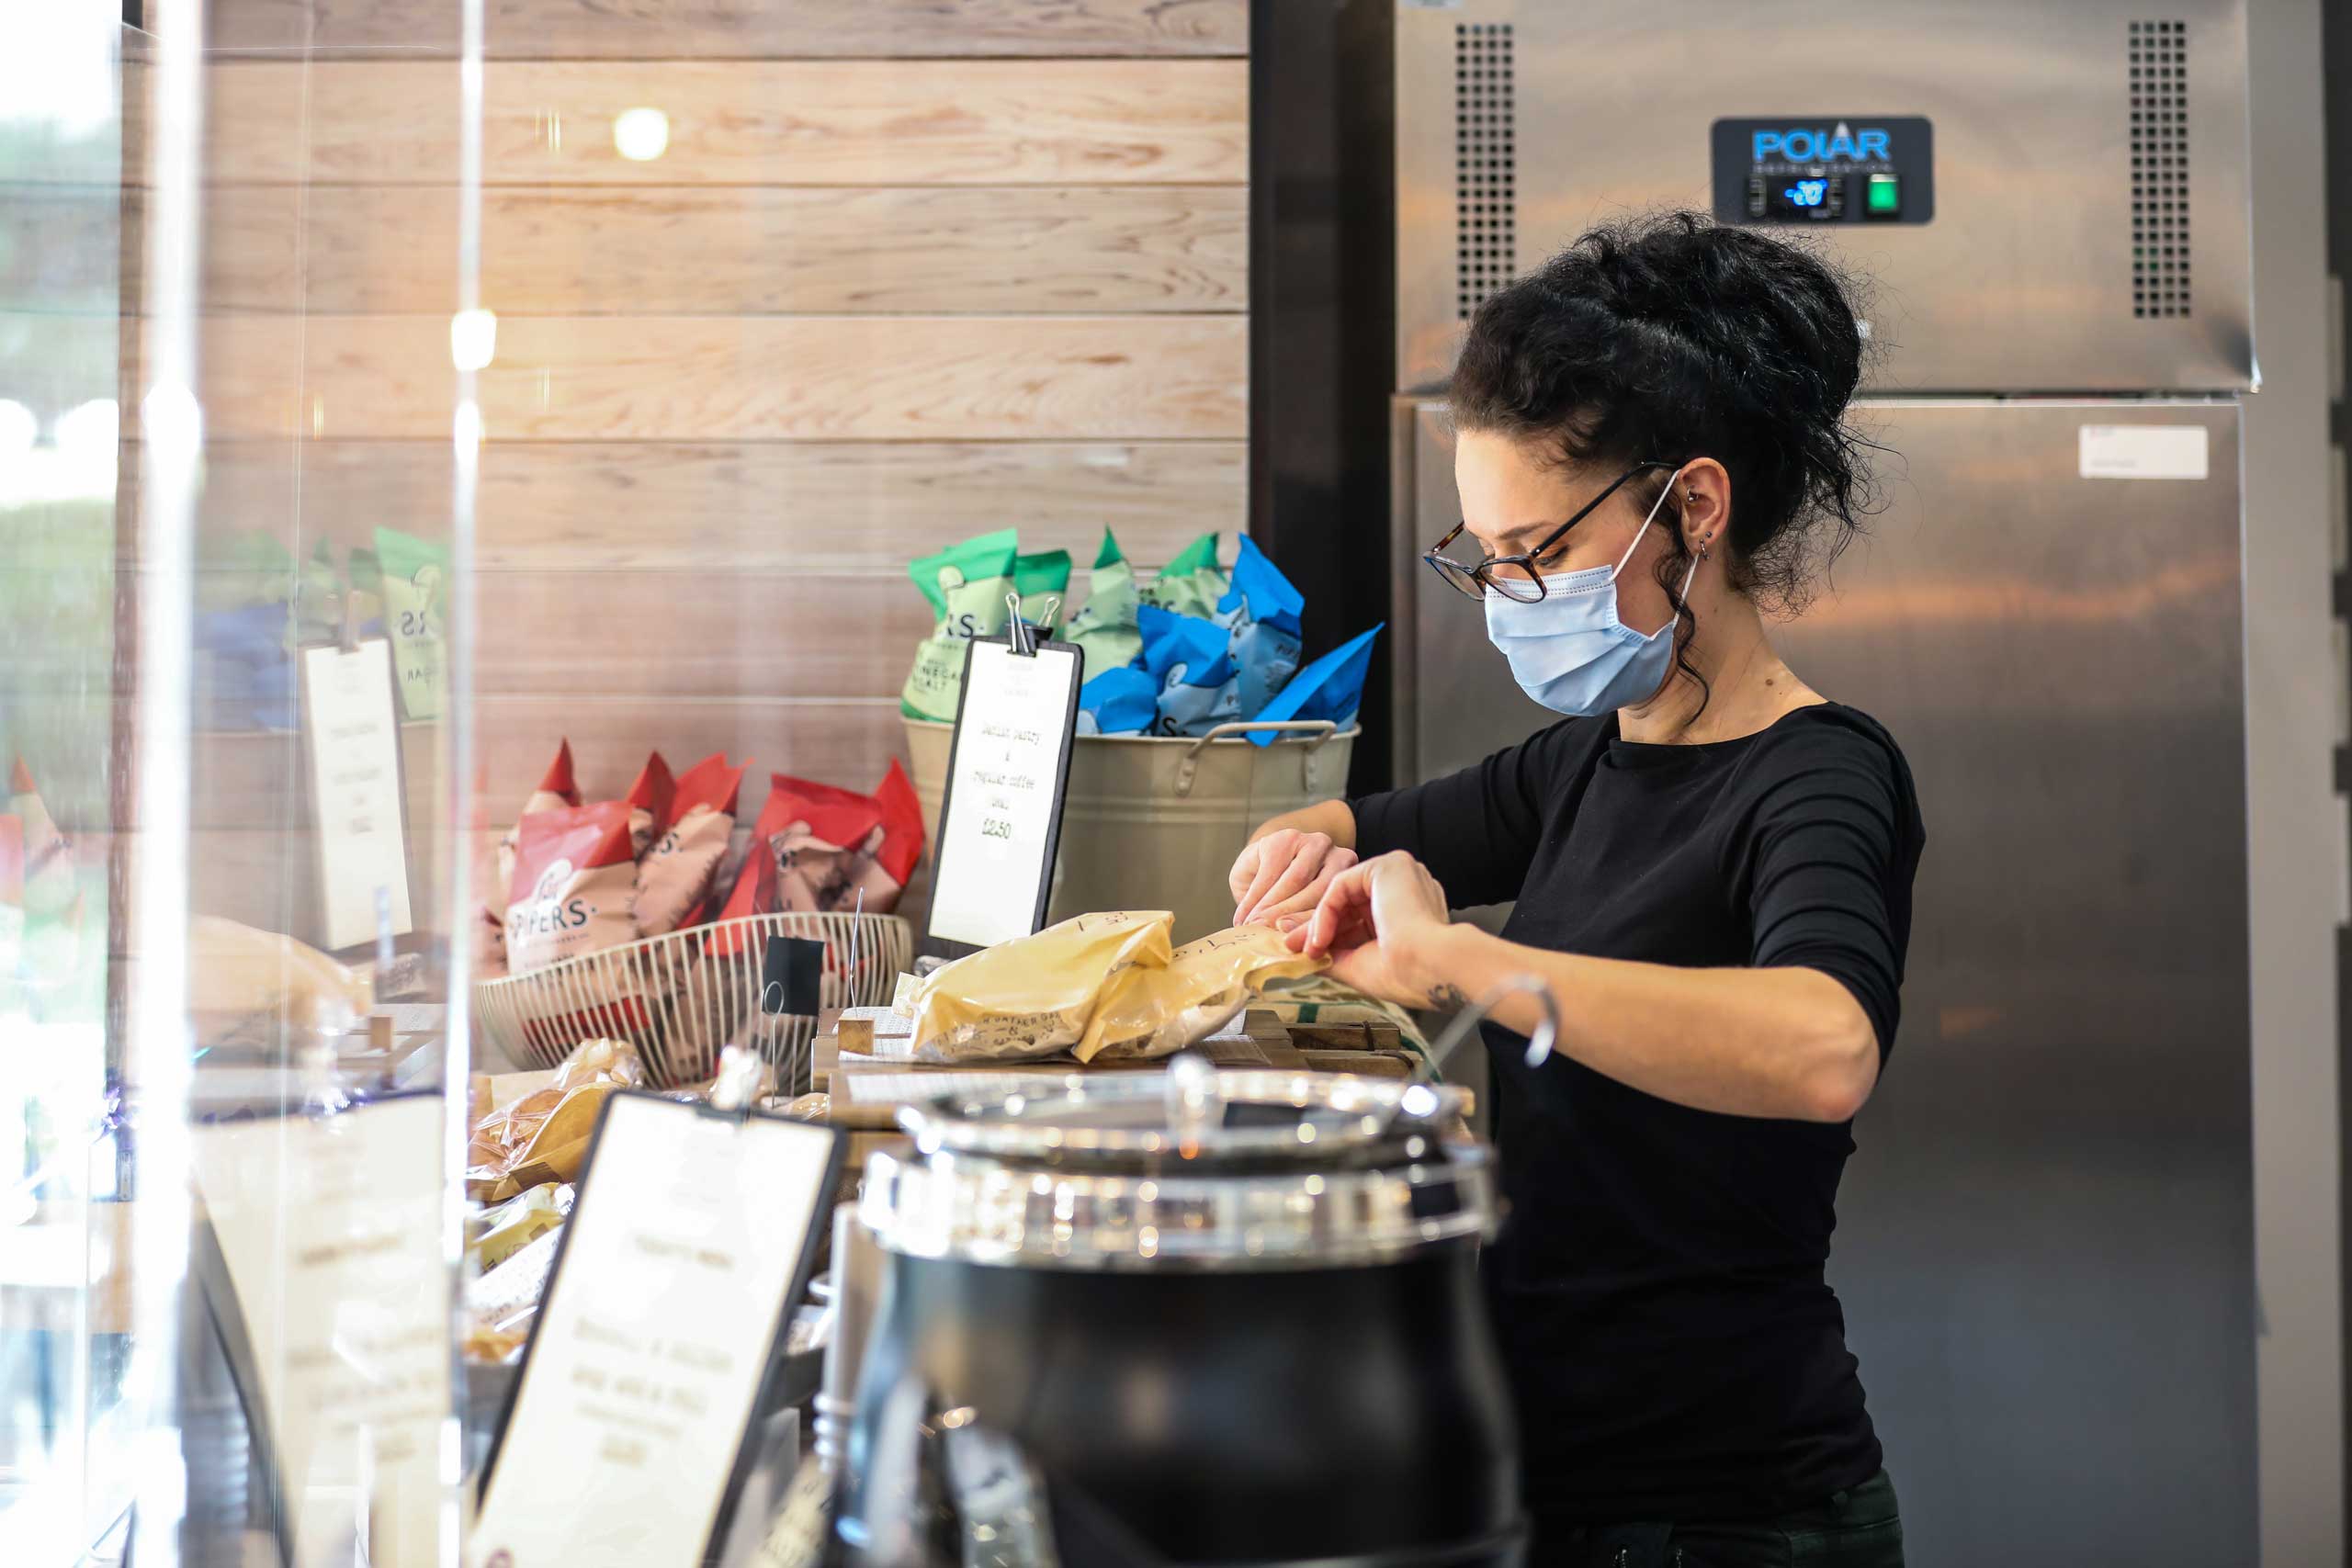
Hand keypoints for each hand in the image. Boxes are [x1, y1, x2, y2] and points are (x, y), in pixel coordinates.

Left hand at [1229, 828, 1358, 927]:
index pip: (1272, 872)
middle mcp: (1316, 842)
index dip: (1259, 900)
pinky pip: (1336, 901)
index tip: (1246, 923)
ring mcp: (1338, 857)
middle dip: (1280, 911)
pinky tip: (1305, 936)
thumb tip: (1247, 923)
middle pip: (1298, 880)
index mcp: (1286, 838)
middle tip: (1263, 932)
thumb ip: (1248, 893)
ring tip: (1283, 937)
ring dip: (1301, 919)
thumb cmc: (1264, 870)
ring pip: (1321, 892)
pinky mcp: (1350, 875)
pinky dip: (1320, 920)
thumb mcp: (1248, 875)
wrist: (1292, 862)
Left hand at [1285, 850, 1451, 1006]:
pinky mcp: (1387, 866)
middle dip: (1316, 927)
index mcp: (1409, 911)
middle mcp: (1407, 888)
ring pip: (1342, 894)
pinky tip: (1320, 937)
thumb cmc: (1405, 975)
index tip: (1304, 952)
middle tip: (1290, 944)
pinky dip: (1325, 912)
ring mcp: (1400, 873)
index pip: (1357, 918)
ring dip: (1318, 922)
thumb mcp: (1358, 964)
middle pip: (1347, 904)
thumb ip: (1329, 952)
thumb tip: (1296, 947)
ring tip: (1305, 948)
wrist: (1430, 969)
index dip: (1329, 935)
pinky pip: (1341, 885)